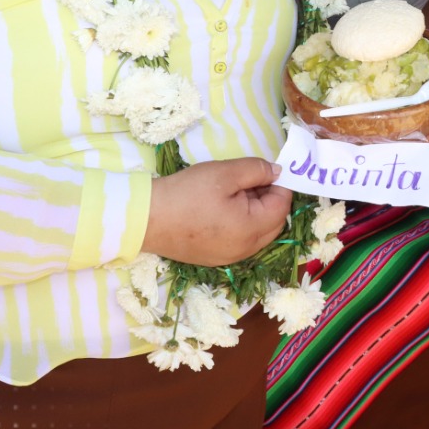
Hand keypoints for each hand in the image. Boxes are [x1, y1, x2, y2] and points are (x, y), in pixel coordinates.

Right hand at [142, 158, 292, 265]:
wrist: (146, 219)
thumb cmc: (187, 193)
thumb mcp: (225, 173)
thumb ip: (257, 170)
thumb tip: (278, 172)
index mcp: (252, 230)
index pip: (282, 206)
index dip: (279, 184)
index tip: (264, 170)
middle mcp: (245, 250)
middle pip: (274, 223)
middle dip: (269, 199)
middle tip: (248, 179)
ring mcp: (229, 257)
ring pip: (258, 233)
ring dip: (255, 211)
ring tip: (233, 191)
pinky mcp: (214, 258)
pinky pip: (241, 240)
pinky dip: (241, 224)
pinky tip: (221, 208)